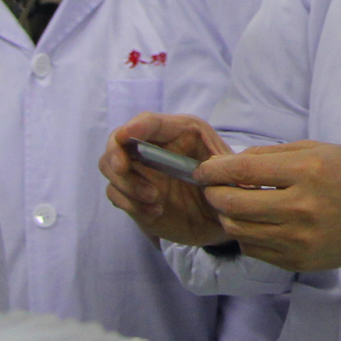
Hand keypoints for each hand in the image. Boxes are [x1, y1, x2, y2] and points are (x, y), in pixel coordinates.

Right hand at [101, 113, 234, 247]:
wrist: (222, 218)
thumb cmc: (227, 185)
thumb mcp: (230, 171)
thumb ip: (219, 166)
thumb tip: (201, 168)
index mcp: (178, 132)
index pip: (150, 122)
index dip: (135, 127)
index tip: (124, 136)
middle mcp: (153, 147)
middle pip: (118, 141)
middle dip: (116, 154)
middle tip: (124, 169)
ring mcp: (140, 171)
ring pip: (110, 167)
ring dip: (127, 184)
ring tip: (155, 199)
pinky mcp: (133, 194)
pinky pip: (116, 194)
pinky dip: (131, 204)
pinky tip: (155, 212)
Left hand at [194, 142, 340, 272]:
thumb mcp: (318, 149)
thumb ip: (272, 155)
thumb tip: (232, 163)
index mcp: (307, 172)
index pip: (242, 171)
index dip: (213, 171)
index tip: (202, 171)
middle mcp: (301, 208)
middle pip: (233, 205)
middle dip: (213, 194)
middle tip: (212, 188)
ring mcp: (300, 239)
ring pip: (239, 230)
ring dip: (228, 216)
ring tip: (235, 204)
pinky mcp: (299, 261)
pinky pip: (255, 250)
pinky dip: (247, 235)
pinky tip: (257, 222)